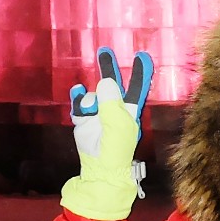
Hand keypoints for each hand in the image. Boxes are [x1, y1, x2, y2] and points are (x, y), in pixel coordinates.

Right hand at [61, 48, 152, 220]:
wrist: (98, 170)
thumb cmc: (116, 151)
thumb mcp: (118, 127)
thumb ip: (112, 105)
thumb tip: (105, 82)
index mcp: (129, 111)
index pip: (137, 87)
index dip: (140, 72)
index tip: (142, 55)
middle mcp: (114, 108)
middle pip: (112, 83)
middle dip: (109, 67)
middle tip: (105, 50)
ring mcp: (98, 113)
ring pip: (93, 95)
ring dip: (90, 99)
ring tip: (89, 112)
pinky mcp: (83, 119)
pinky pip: (79, 102)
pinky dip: (78, 97)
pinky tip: (77, 91)